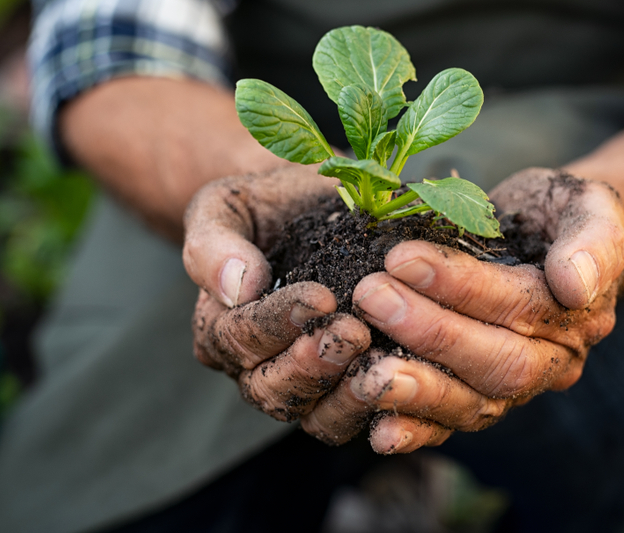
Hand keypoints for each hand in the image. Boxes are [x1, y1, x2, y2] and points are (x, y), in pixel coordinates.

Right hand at [183, 167, 371, 420]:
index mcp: (219, 326)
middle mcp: (254, 367)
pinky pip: (356, 418)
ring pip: (314, 416)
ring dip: (347, 396)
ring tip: (379, 364)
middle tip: (354, 333)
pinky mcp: (345, 392)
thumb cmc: (265, 205)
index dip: (278, 322)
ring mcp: (301, 386)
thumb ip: (215, 243)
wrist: (311, 207)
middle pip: (272, 388)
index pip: (239, 337)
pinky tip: (407, 380)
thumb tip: (237, 287)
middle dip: (313, 365)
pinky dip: (380, 407)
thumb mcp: (227, 207)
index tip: (320, 297)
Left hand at [298, 169, 623, 452]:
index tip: (401, 256)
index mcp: (582, 313)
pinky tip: (379, 432)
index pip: (521, 305)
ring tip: (364, 367)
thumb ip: (594, 238)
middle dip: (429, 332)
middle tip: (370, 295)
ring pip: (475, 402)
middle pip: (497, 362)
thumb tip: (576, 285)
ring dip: (418, 388)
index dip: (460, 285)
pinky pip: (454, 425)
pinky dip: (417, 431)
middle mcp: (556, 361)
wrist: (545, 235)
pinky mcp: (482, 398)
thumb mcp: (587, 203)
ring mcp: (518, 387)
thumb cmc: (558, 211)